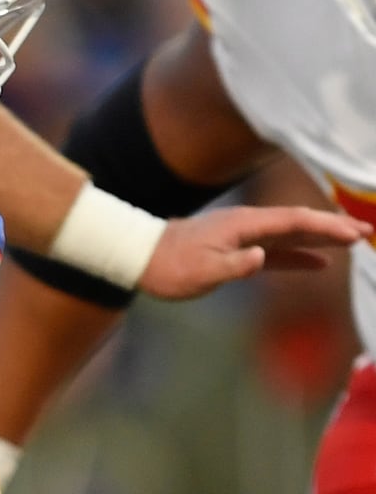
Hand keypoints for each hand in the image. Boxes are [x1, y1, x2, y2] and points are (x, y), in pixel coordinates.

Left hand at [139, 204, 368, 298]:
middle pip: (299, 222)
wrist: (139, 258)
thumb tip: (262, 256)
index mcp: (243, 225)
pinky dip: (298, 255)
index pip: (294, 221)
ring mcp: (242, 236)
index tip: (356, 232)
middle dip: (334, 227)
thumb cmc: (168, 267)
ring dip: (322, 238)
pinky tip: (318, 263)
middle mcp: (247, 225)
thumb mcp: (200, 272)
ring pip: (290, 234)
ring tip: (354, 242)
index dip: (327, 226)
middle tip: (368, 232)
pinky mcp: (236, 250)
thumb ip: (234, 265)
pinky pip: (275, 250)